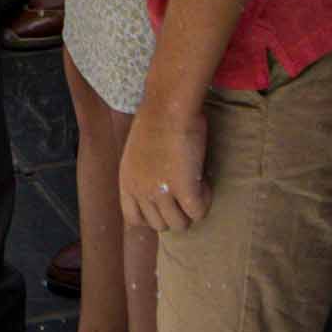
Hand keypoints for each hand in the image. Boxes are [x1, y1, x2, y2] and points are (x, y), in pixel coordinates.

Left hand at [124, 90, 213, 233]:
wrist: (168, 106)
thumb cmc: (156, 119)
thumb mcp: (137, 152)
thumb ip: (142, 174)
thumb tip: (159, 189)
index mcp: (126, 183)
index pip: (134, 219)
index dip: (152, 216)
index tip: (166, 204)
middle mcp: (141, 192)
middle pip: (160, 225)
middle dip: (176, 213)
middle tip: (186, 192)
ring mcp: (161, 193)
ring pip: (180, 224)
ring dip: (191, 210)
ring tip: (197, 186)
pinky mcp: (184, 189)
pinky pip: (198, 212)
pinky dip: (205, 202)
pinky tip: (205, 183)